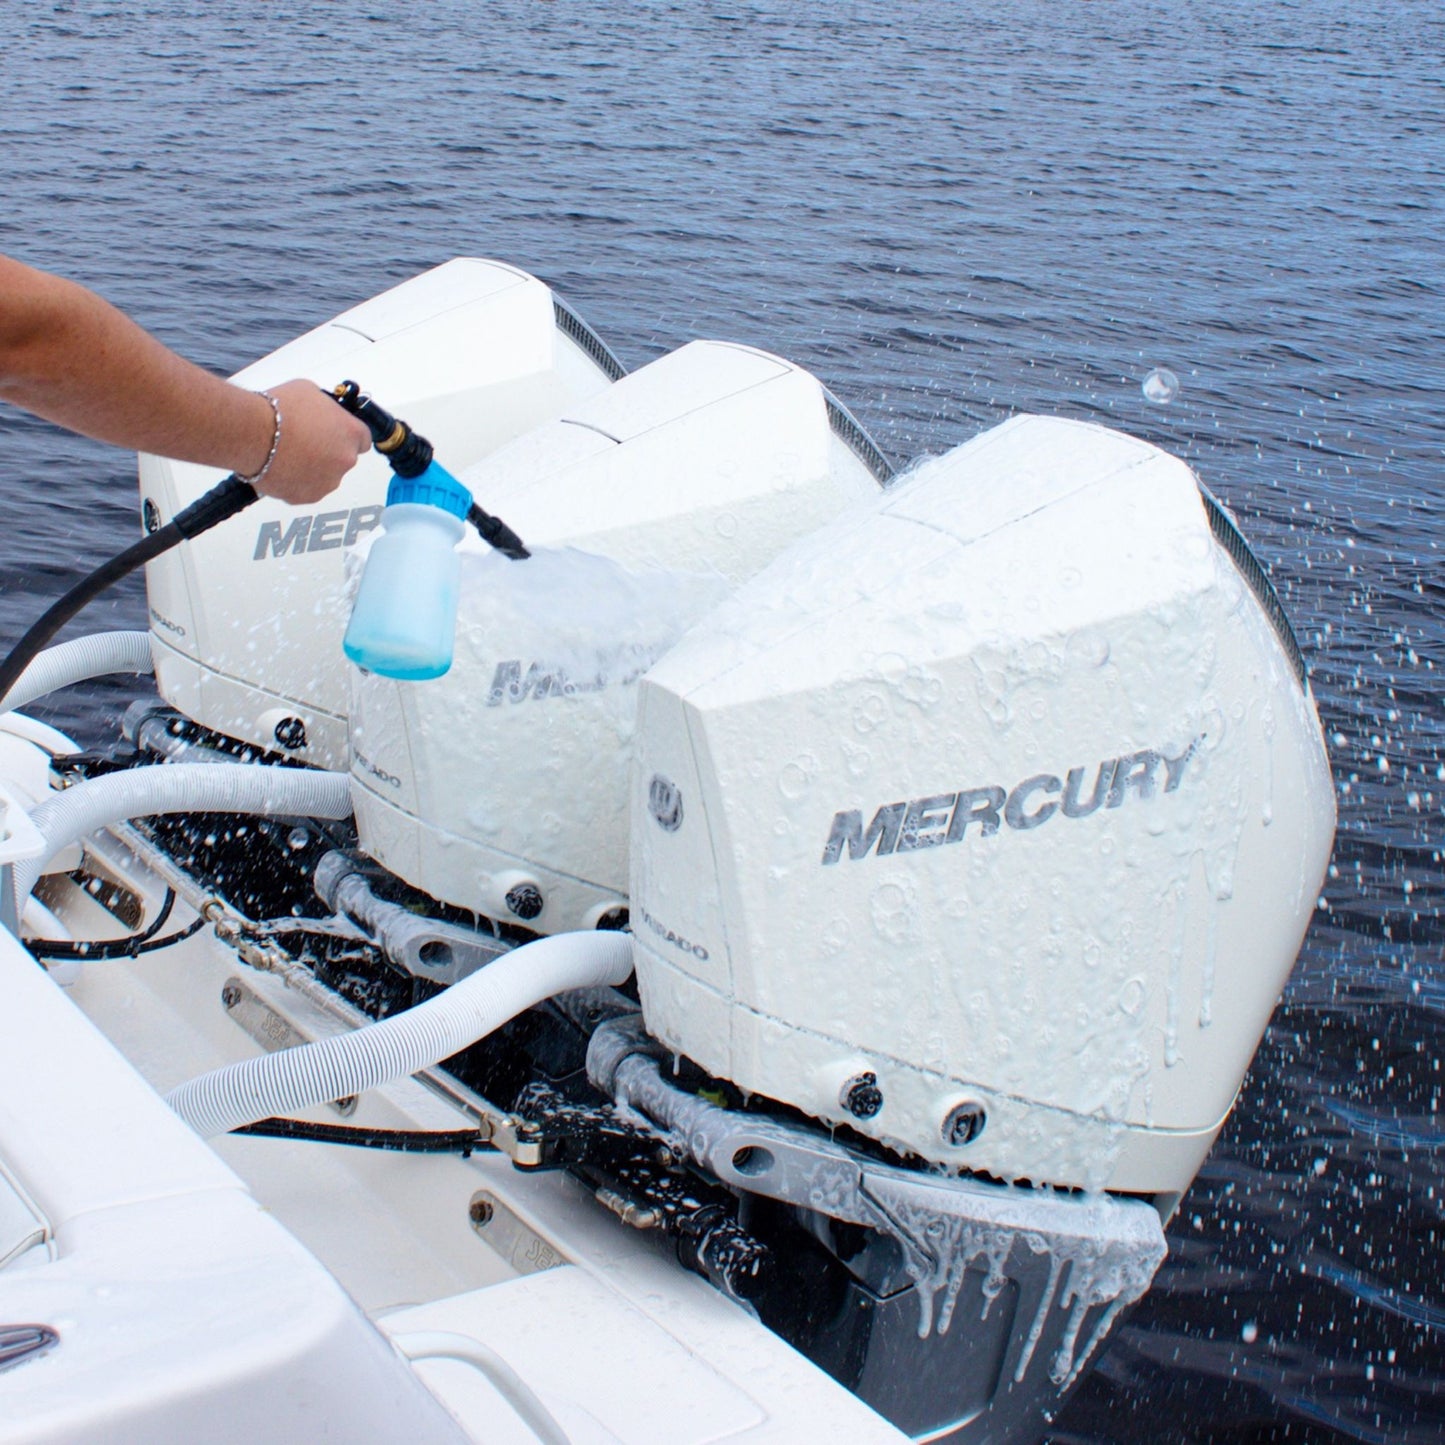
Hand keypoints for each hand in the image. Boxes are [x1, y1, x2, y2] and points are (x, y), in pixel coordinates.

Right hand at [249, 379, 370, 505]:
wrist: (250, 432)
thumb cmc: (276, 410)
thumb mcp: (309, 392)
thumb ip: (325, 408)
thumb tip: (322, 412)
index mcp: (351, 433)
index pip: (363, 439)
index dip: (346, 435)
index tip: (337, 434)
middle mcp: (344, 460)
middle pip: (343, 458)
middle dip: (328, 451)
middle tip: (304, 440)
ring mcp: (327, 482)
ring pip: (326, 476)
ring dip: (313, 468)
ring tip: (288, 453)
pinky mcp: (307, 497)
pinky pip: (307, 489)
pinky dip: (297, 481)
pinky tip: (281, 466)